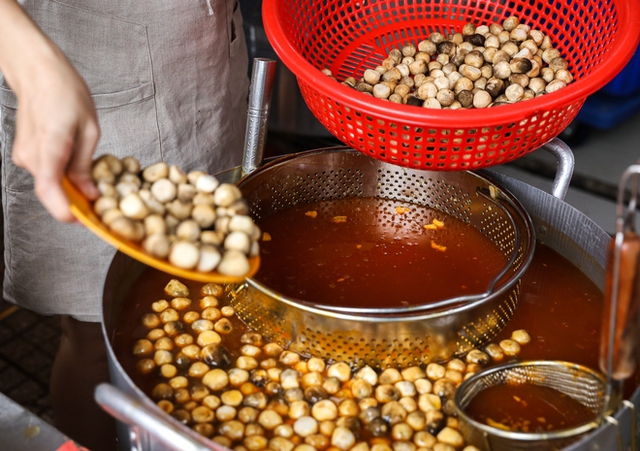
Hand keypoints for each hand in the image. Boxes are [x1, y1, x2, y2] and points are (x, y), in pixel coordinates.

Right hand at [11, 54, 100, 221]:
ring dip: (70, 189)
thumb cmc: (65, 92)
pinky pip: (46, 173)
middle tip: (101, 207)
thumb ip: (86, 165)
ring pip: (50, 184)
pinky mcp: (25, 154)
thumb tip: (89, 193)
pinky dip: (62, 177)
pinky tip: (78, 169)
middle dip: (76, 203)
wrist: (37, 71)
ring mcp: (24, 156)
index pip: (49, 191)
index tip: (84, 221)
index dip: (66, 212)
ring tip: (93, 181)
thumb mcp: (89, 129)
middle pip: (53, 193)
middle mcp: (31, 156)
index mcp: (50, 148)